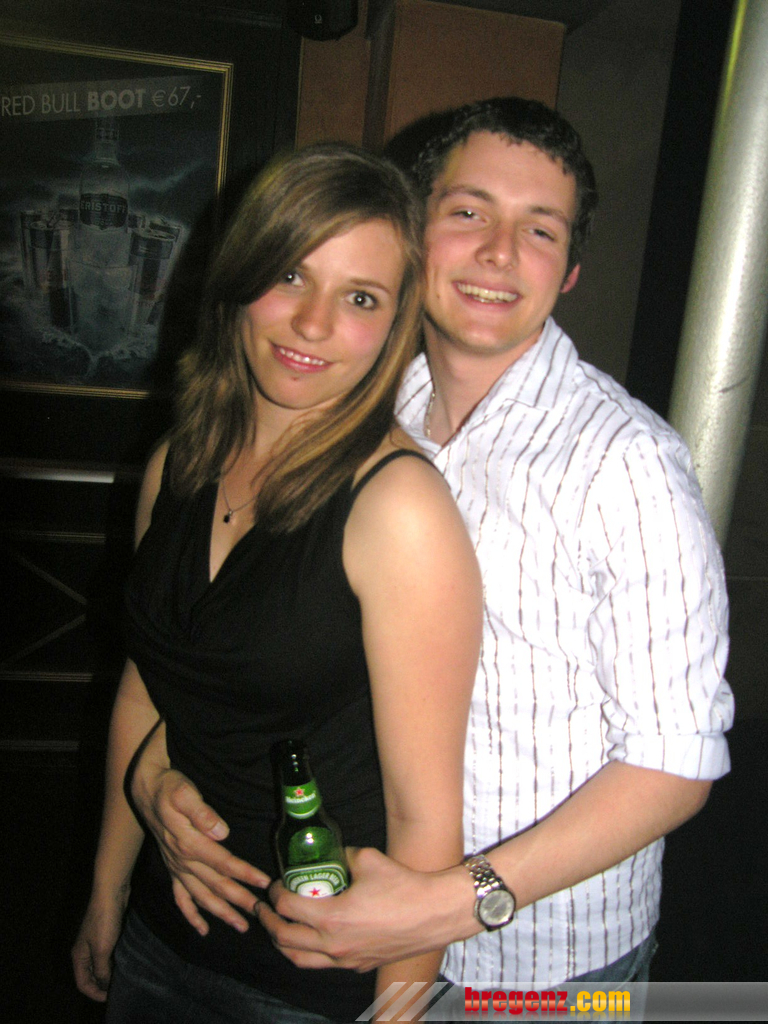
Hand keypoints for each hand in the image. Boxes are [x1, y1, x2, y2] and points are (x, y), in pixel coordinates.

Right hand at [71, 888, 127, 1001]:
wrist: (111, 893)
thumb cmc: (104, 921)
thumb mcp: (102, 950)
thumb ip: (101, 970)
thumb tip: (105, 985)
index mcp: (79, 956)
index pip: (82, 983)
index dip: (95, 993)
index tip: (111, 998)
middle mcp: (84, 951)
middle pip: (90, 976)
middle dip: (102, 985)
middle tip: (118, 990)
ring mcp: (94, 941)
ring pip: (99, 965)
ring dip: (108, 973)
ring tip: (123, 979)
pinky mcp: (105, 933)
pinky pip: (107, 954)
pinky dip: (114, 961)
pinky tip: (124, 963)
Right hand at [132, 766, 270, 934]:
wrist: (147, 790)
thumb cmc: (170, 788)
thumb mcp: (184, 793)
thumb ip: (202, 812)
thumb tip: (220, 832)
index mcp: (189, 843)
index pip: (223, 863)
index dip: (245, 874)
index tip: (264, 883)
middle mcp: (183, 861)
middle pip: (216, 885)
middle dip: (238, 900)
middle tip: (260, 913)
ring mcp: (176, 867)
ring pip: (201, 897)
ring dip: (221, 912)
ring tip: (240, 926)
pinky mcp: (172, 868)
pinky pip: (180, 899)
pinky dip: (191, 915)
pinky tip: (203, 930)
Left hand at [257, 846, 478, 970]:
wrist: (434, 913)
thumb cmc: (402, 885)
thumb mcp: (367, 859)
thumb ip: (343, 855)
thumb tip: (333, 853)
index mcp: (332, 919)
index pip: (288, 908)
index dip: (276, 894)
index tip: (275, 884)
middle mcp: (334, 945)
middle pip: (285, 939)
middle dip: (269, 922)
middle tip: (264, 908)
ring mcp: (347, 960)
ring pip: (300, 960)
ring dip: (284, 944)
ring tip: (279, 929)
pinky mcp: (360, 965)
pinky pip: (324, 964)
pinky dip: (309, 953)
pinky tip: (313, 940)